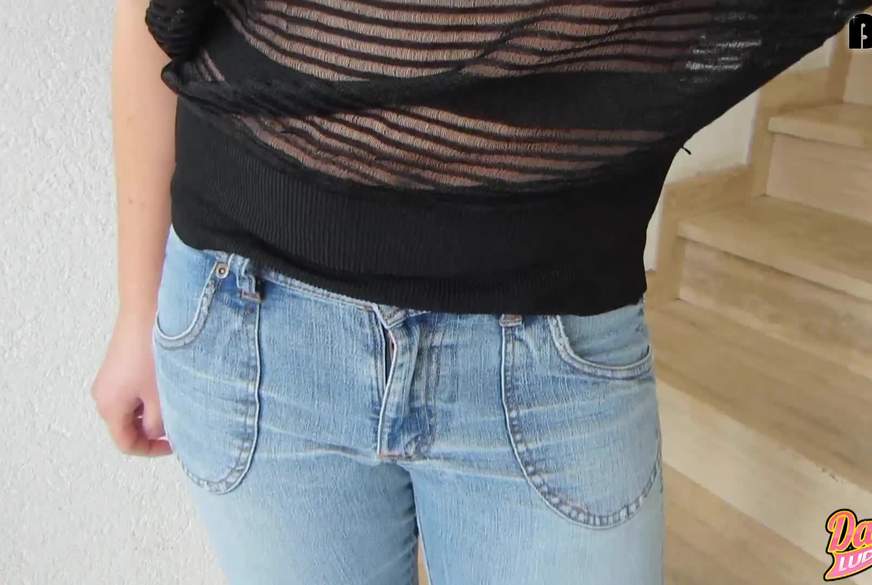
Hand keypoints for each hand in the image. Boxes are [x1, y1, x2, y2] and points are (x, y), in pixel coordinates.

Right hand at [91, 309, 171, 456]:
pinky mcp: (120, 365)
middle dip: (155, 429)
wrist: (146, 308)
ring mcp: (110, 379)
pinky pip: (134, 390)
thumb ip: (159, 424)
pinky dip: (151, 393)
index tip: (176, 444)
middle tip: (180, 421)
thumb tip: (159, 433)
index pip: (128, 443)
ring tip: (177, 398)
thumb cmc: (152, 352)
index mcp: (109, 408)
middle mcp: (103, 395)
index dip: (153, 449)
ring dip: (155, 409)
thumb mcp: (161, 396)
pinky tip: (170, 381)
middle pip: (129, 426)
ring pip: (134, 408)